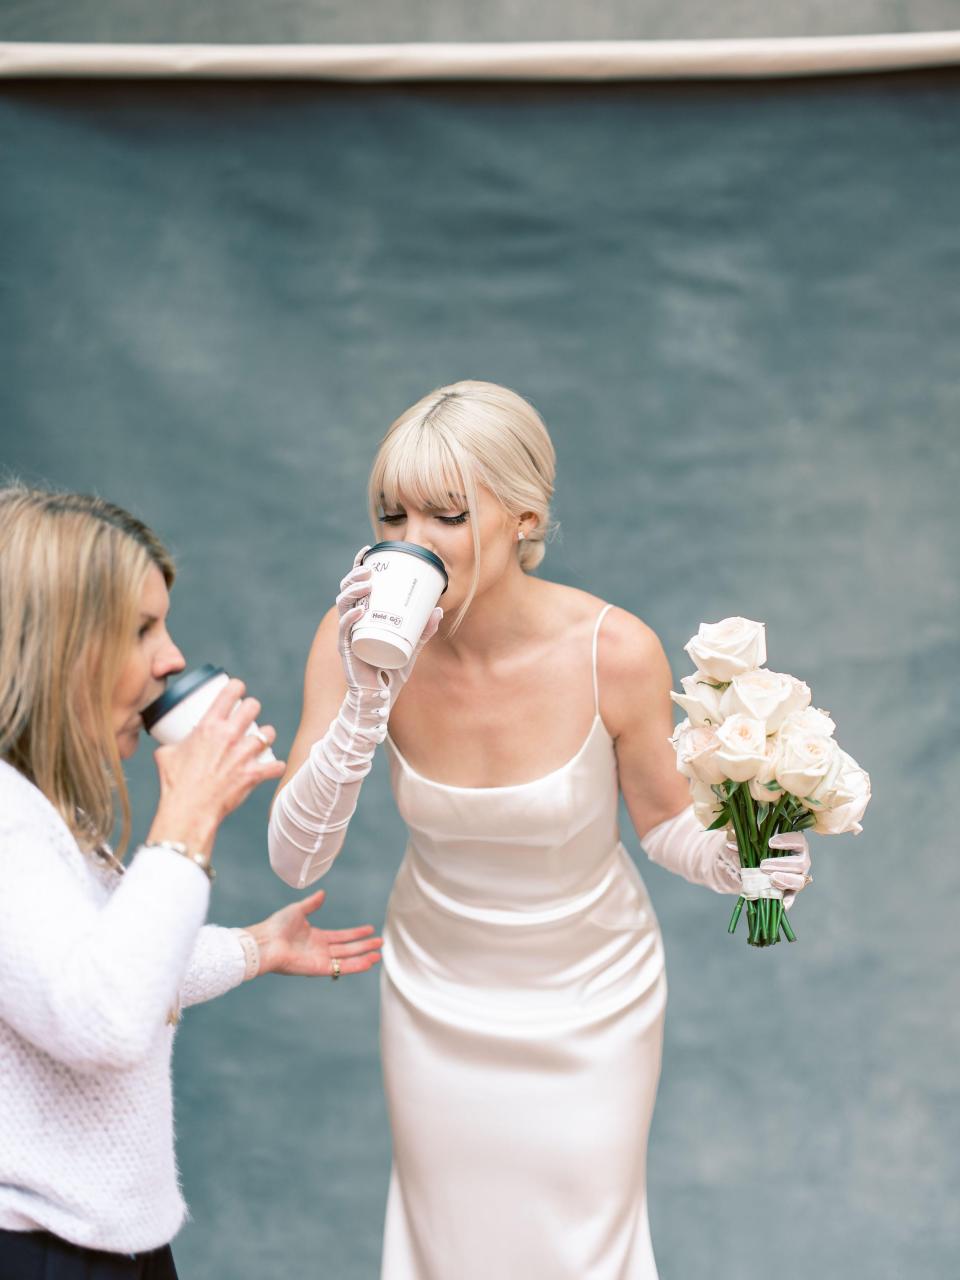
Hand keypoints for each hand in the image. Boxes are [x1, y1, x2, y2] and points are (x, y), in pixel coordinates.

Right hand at [149, 678, 285, 854]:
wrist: (188, 810)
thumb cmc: (175, 783)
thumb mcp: (166, 755)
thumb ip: (170, 744)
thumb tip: (168, 743)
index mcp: (208, 726)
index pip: (230, 692)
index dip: (236, 687)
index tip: (237, 690)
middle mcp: (229, 735)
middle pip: (252, 706)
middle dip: (251, 708)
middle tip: (249, 714)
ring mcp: (243, 754)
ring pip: (268, 733)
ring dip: (266, 735)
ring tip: (263, 738)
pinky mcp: (253, 774)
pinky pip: (275, 766)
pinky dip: (276, 766)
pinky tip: (275, 766)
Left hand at [245, 889, 382, 977]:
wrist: (266, 941)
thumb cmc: (276, 926)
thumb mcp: (297, 910)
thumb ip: (312, 903)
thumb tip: (323, 893)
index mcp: (315, 937)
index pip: (341, 936)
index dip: (356, 933)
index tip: (370, 929)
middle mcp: (320, 950)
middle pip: (347, 948)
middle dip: (364, 945)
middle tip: (380, 942)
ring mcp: (320, 960)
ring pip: (347, 959)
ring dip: (363, 956)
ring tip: (378, 954)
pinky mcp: (319, 968)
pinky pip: (341, 968)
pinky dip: (356, 966)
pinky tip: (369, 962)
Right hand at [336, 547, 442, 698]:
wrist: (378, 700)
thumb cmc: (390, 673)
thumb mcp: (412, 648)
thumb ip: (423, 631)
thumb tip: (438, 611)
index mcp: (363, 616)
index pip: (357, 586)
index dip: (358, 566)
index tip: (367, 550)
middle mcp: (352, 623)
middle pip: (347, 591)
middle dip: (355, 575)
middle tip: (369, 568)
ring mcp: (348, 636)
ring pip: (343, 606)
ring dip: (353, 591)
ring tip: (367, 584)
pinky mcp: (347, 651)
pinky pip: (345, 631)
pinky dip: (350, 620)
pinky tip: (358, 612)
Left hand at [724, 831, 811, 907]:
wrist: (756, 870)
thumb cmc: (758, 853)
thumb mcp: (752, 847)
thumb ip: (744, 846)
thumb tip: (730, 846)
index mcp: (795, 846)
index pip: (799, 840)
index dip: (787, 840)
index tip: (770, 843)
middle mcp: (801, 862)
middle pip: (801, 863)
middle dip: (781, 864)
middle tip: (763, 865)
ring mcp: (798, 879)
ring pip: (799, 881)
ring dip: (785, 880)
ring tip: (771, 879)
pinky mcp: (791, 893)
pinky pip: (792, 898)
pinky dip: (786, 901)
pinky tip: (781, 903)